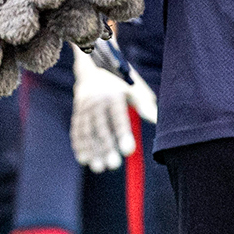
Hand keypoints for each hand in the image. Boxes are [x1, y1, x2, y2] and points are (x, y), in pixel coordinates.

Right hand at [71, 44, 137, 171]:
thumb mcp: (133, 88)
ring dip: (92, 151)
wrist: (92, 65)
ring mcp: (84, 107)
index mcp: (113, 95)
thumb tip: (156, 120)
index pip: (118, 118)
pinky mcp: (77, 112)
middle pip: (102, 128)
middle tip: (113, 165)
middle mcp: (96, 101)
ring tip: (98, 168)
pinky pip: (77, 130)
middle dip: (106, 147)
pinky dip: (79, 145)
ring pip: (87, 132)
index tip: (128, 150)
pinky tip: (83, 159)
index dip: (123, 134)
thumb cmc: (120, 82)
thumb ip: (143, 105)